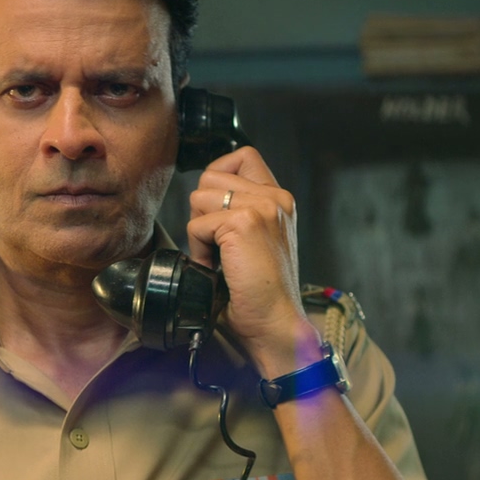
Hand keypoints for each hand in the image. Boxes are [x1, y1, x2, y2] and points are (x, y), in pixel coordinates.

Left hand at [185, 146, 321, 377]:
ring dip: (199, 231)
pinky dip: (199, 249)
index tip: (215, 212)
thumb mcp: (257, 241)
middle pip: (211, 176)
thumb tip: (203, 197)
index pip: (242, 156)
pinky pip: (198, 225)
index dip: (217, 177)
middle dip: (202, 210)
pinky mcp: (244, 224)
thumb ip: (242, 212)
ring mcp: (262, 208)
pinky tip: (217, 268)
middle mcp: (276, 198)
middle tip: (217, 244)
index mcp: (281, 200)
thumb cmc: (262, 292)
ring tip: (218, 257)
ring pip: (200, 197)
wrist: (276, 322)